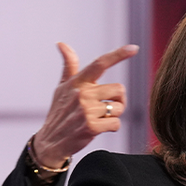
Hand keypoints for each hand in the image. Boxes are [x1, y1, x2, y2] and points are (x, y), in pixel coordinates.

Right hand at [31, 42, 138, 166]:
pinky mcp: (91, 127)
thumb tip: (61, 44)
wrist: (50, 142)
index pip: (99, 64)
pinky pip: (116, 123)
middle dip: (118, 100)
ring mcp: (86, 111)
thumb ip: (69, 66)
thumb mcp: (62, 88)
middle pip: (119, 90)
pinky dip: (112, 127)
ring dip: (114, 115)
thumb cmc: (60, 112)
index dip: (118, 55)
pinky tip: (99, 128)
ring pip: (119, 108)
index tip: (134, 47)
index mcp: (77, 82)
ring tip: (99, 119)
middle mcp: (82, 94)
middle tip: (106, 107)